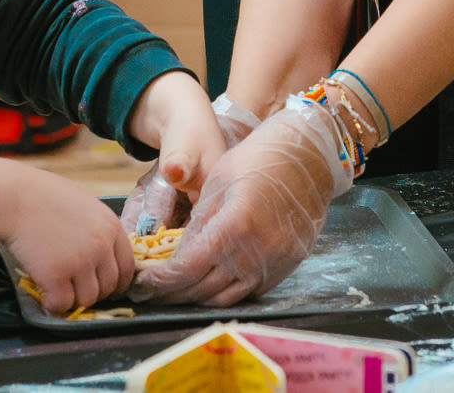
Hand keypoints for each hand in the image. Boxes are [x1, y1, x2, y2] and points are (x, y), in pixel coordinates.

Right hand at [0, 166, 134, 316]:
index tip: (105, 286)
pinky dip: (54, 303)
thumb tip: (102, 254)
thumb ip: (98, 229)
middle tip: (76, 288)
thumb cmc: (44, 197)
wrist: (14, 199)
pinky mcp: (57, 275)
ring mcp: (81, 262)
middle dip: (94, 291)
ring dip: (74, 298)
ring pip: (88, 299)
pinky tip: (45, 293)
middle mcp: (101, 246)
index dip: (117, 281)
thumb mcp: (84, 204)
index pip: (128, 267)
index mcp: (111, 227)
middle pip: (110, 286)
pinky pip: (63, 303)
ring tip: (58, 288)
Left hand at [128, 96, 354, 306]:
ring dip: (198, 297)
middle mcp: (256, 253)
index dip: (162, 281)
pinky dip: (226, 291)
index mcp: (235, 227)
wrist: (310, 155)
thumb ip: (198, 223)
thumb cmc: (260, 158)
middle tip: (153, 292)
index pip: (188, 269)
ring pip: (226, 297)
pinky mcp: (287, 266)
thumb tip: (177, 256)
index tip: (144, 283)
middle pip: (204, 289)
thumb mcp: (218, 182)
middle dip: (173, 293)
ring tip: (178, 292)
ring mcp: (275, 263)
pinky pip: (249, 290)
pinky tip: (211, 283)